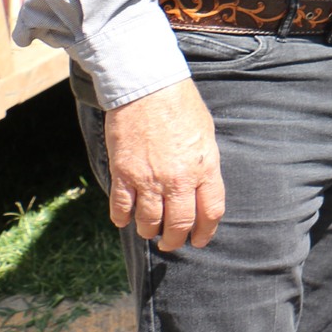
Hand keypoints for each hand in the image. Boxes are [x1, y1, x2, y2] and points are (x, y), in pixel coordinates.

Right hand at [103, 78, 224, 250]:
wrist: (149, 87)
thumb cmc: (181, 105)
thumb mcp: (206, 135)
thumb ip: (204, 164)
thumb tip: (201, 187)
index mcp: (205, 167)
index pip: (210, 211)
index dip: (206, 231)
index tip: (200, 239)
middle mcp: (179, 179)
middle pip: (179, 224)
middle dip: (175, 240)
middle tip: (171, 243)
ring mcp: (150, 179)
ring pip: (149, 222)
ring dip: (149, 231)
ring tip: (149, 231)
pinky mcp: (124, 174)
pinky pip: (121, 208)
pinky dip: (122, 219)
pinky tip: (124, 220)